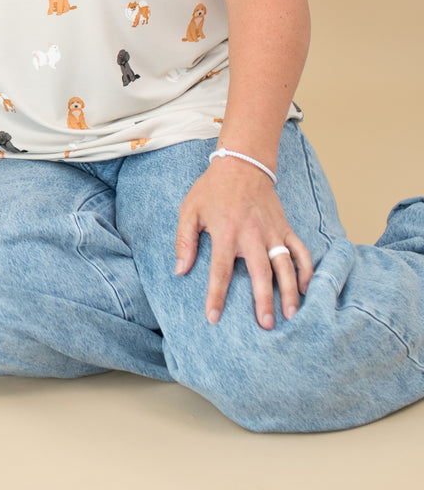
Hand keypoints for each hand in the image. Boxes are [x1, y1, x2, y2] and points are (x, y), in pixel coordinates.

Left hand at [174, 157, 312, 328]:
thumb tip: (180, 270)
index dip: (216, 296)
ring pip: (286, 266)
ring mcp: (272, 232)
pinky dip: (308, 270)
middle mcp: (251, 235)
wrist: (242, 165)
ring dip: (291, 291)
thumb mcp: (189, 210)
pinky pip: (301, 251)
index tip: (214, 317)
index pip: (220, 270)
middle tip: (266, 325)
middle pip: (260, 273)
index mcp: (225, 232)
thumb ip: (184, 240)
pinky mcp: (285, 228)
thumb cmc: (212, 189)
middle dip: (264, 300)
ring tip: (292, 315)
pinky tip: (308, 289)